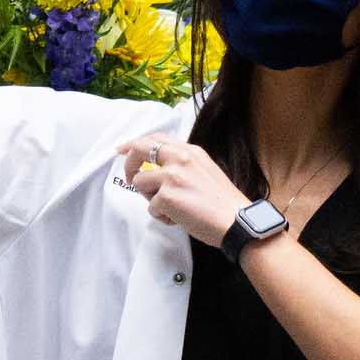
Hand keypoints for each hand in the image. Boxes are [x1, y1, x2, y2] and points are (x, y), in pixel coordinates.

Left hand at [114, 134, 249, 246]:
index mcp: (190, 151)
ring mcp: (171, 176)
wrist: (236, 221)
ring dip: (150, 198)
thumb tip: (158, 170)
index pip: (156, 138)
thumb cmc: (223, 203)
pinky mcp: (166, 196)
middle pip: (139, 149)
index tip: (122, 150)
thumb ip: (183, 165)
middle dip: (129, 164)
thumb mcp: (205, 170)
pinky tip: (180, 219)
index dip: (135, 144)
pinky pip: (150, 207)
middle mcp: (180, 158)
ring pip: (140, 183)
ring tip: (172, 209)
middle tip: (131, 178)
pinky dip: (162, 217)